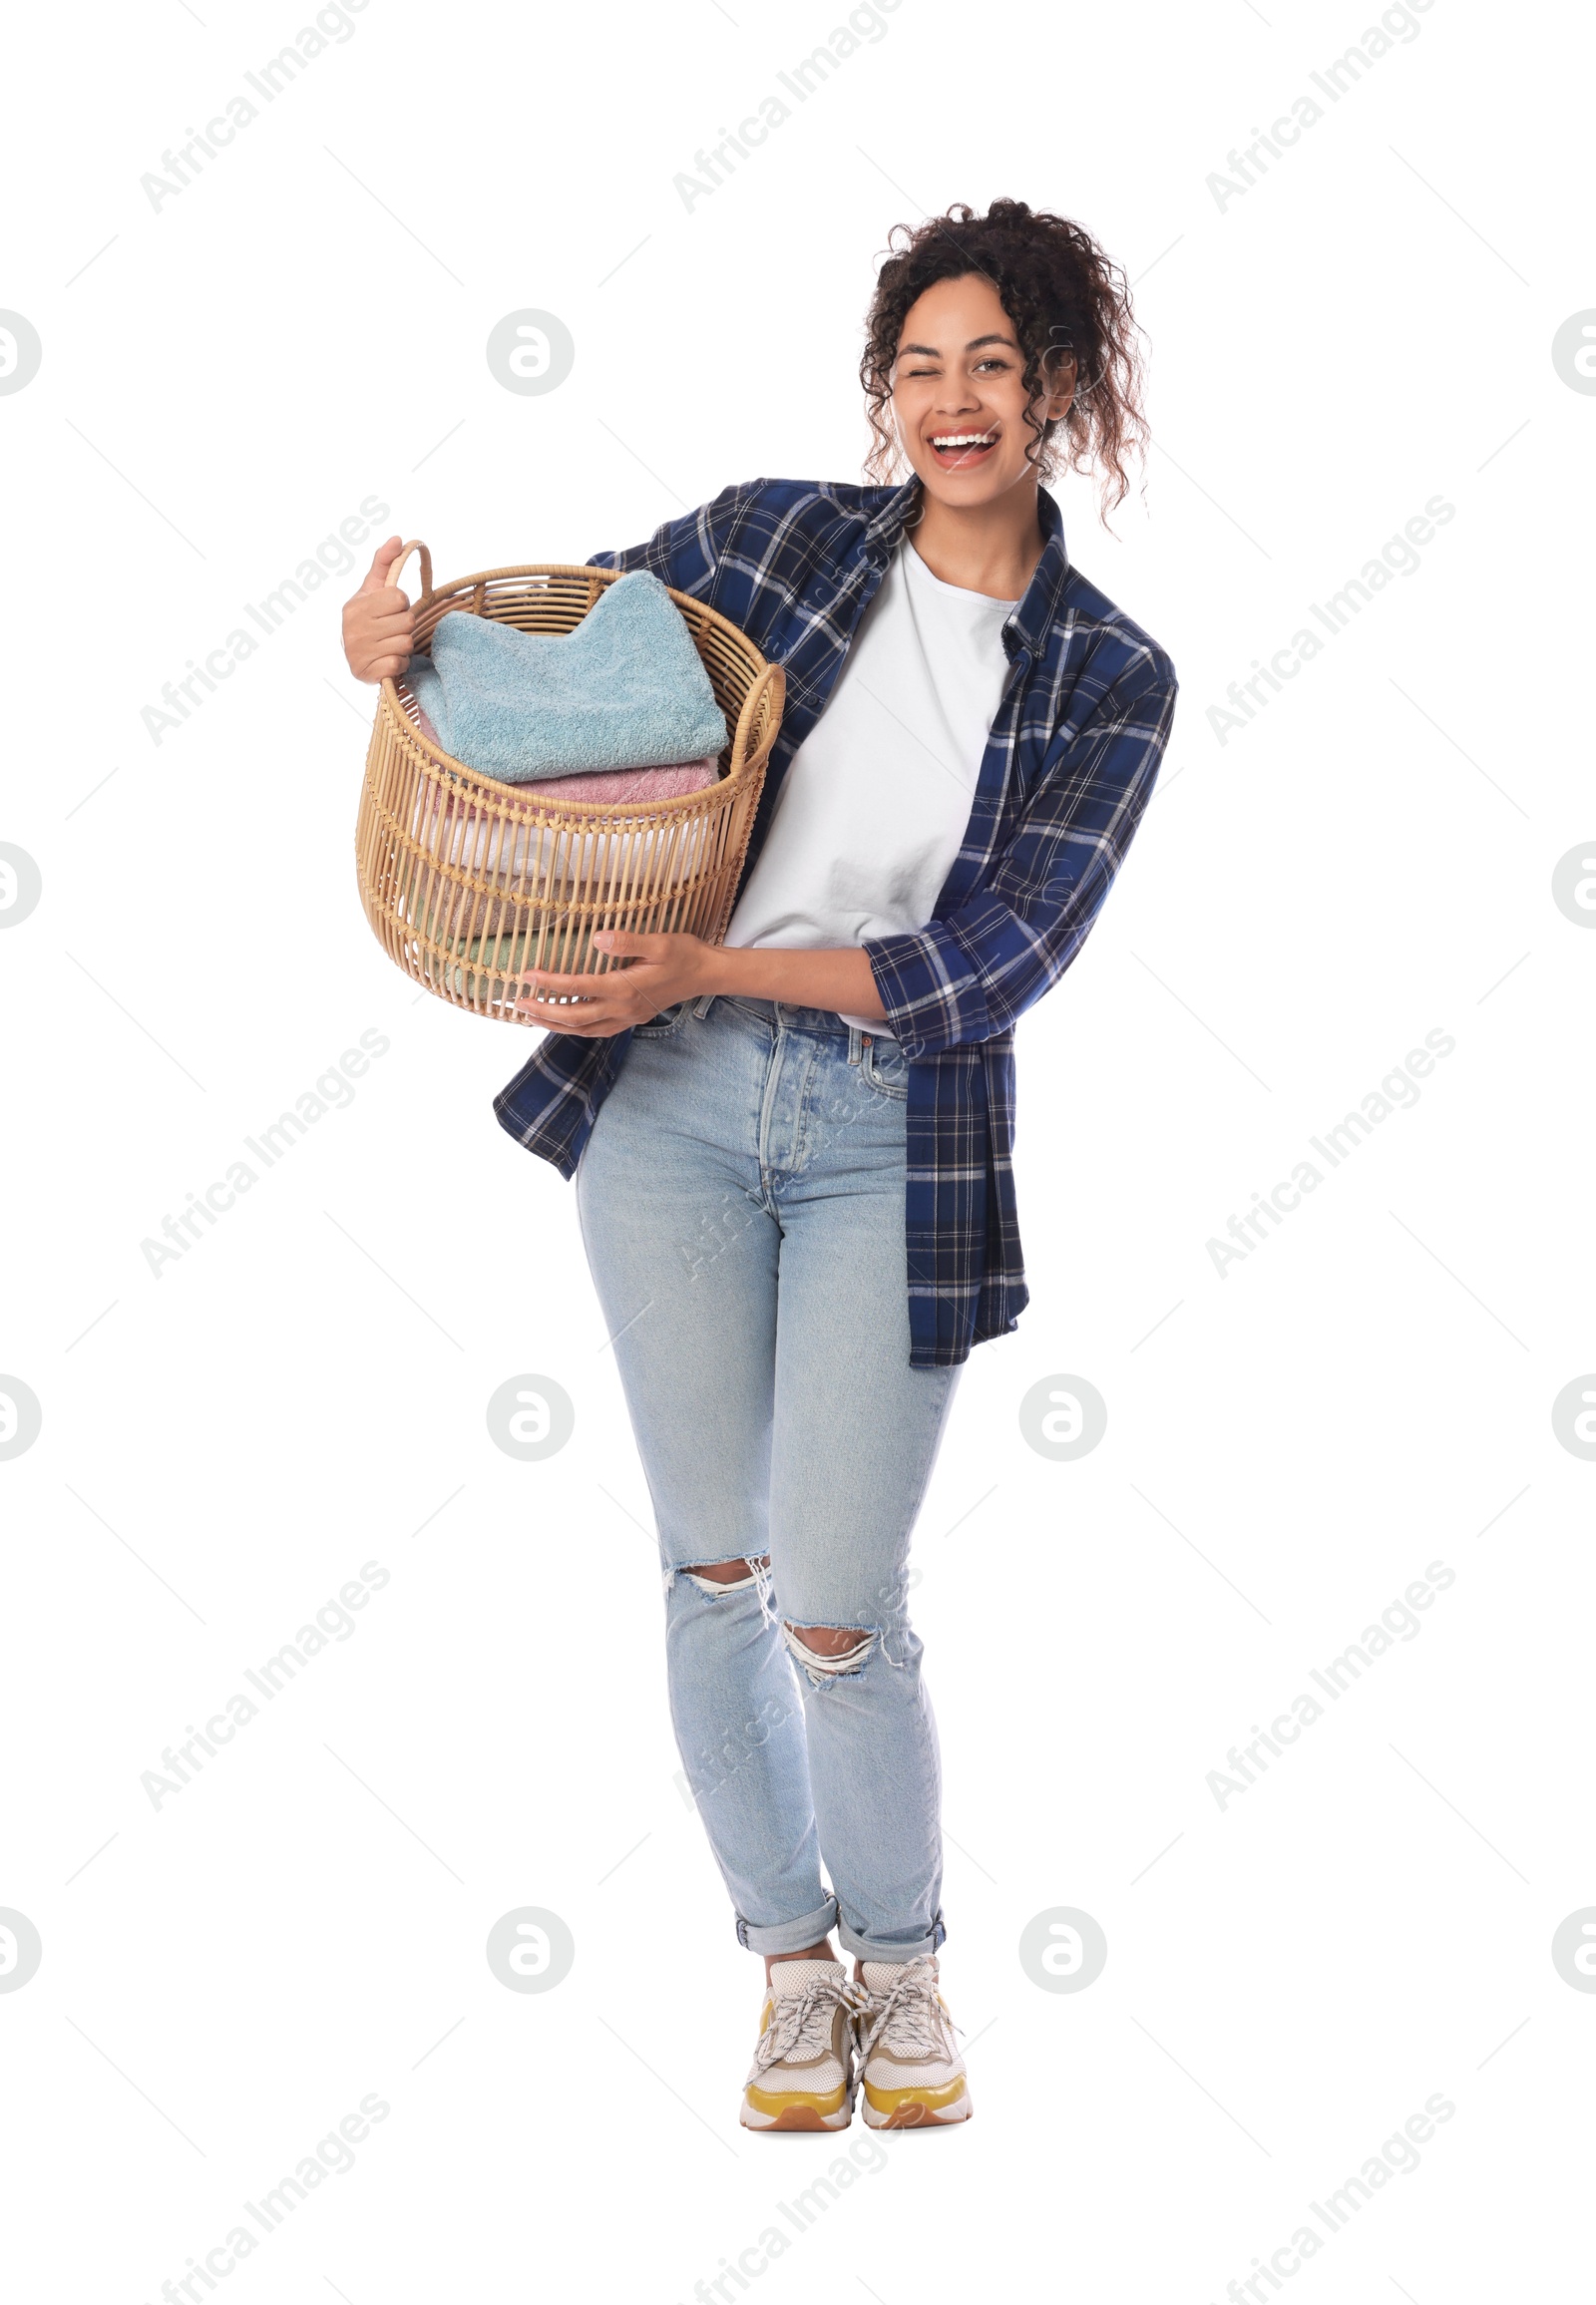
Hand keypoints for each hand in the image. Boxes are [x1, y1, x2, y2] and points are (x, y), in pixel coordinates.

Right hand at [341, 536, 414, 682]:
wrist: (354, 657)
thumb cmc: (367, 619)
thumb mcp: (372, 590)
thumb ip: (384, 564)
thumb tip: (398, 538)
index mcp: (356, 606)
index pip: (399, 597)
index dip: (400, 604)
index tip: (390, 610)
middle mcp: (353, 628)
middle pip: (406, 621)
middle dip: (404, 626)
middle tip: (391, 629)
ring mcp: (358, 652)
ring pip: (405, 643)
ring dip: (403, 646)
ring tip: (389, 644)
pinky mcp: (366, 673)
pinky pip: (399, 664)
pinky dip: (399, 663)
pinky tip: (387, 660)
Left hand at [514, 929, 713, 1036]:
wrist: (705, 974)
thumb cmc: (683, 954)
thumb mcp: (659, 941)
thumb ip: (627, 941)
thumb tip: (597, 938)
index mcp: (625, 988)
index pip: (579, 987)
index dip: (551, 983)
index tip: (528, 976)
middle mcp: (623, 1009)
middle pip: (574, 1017)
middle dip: (543, 1011)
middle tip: (518, 1003)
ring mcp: (626, 1017)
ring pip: (583, 1029)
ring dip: (555, 1025)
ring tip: (532, 1016)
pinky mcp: (630, 1019)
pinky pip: (596, 1031)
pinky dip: (575, 1029)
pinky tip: (563, 1023)